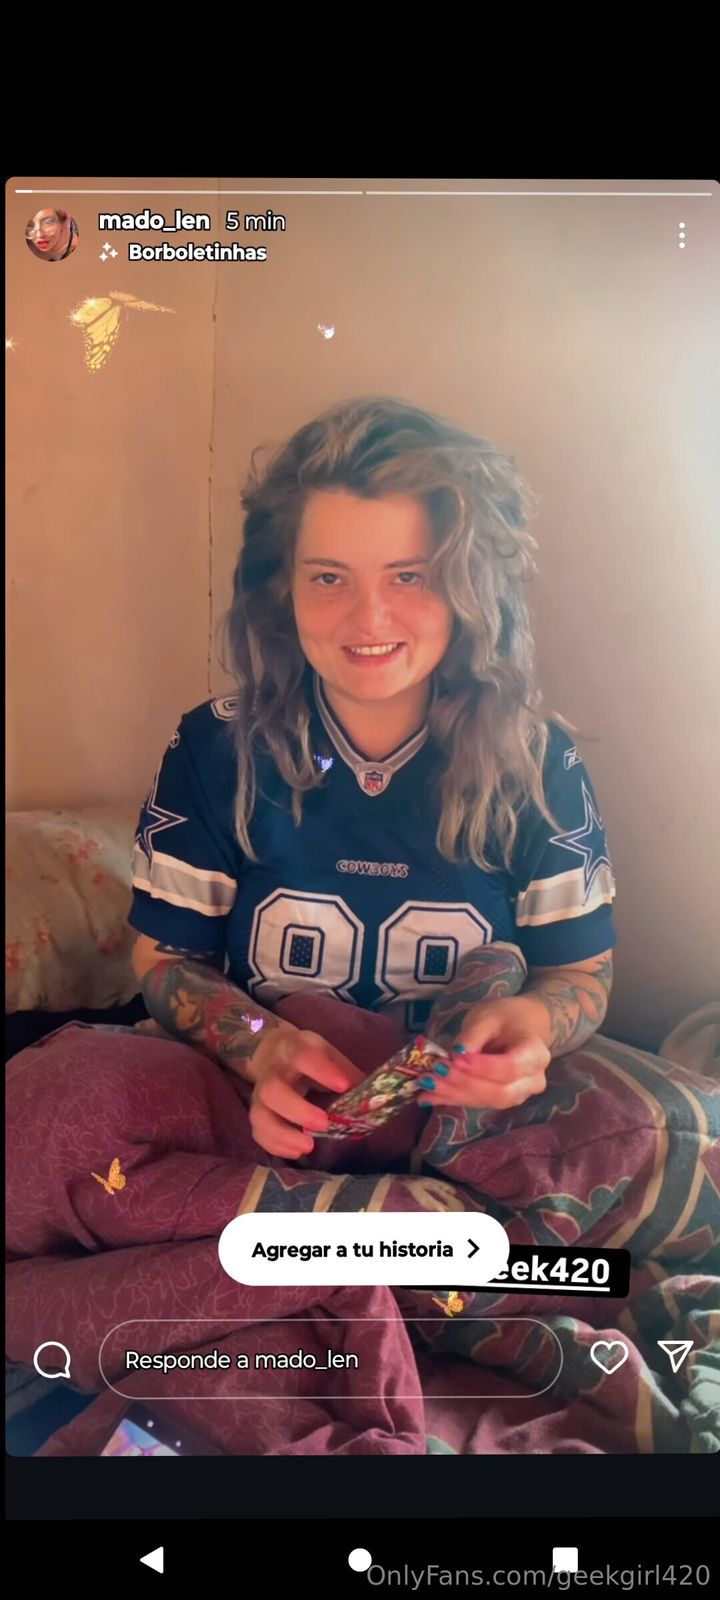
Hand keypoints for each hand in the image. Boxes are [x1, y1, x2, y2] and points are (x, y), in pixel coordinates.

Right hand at [249, 1023, 365, 1158]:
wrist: (271, 1052)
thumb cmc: (307, 1056)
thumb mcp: (326, 1052)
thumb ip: (345, 1071)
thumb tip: (373, 1097)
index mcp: (293, 1050)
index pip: (303, 1056)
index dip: (322, 1071)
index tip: (344, 1086)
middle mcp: (272, 1072)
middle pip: (273, 1090)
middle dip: (298, 1110)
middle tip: (323, 1124)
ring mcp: (260, 1095)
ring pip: (260, 1116)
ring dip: (283, 1134)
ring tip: (308, 1147)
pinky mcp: (257, 1113)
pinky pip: (258, 1132)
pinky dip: (276, 1146)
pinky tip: (297, 1152)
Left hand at [418, 998, 550, 1111]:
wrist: (522, 1027)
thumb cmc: (506, 1018)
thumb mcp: (488, 1016)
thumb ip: (473, 1035)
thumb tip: (457, 1055)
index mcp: (535, 1054)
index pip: (511, 1067)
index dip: (483, 1067)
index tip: (456, 1058)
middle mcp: (532, 1081)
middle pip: (499, 1092)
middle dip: (464, 1084)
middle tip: (433, 1074)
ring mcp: (518, 1094)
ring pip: (487, 1101)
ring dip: (454, 1094)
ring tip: (425, 1085)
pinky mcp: (501, 1100)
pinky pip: (477, 1103)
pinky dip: (451, 1099)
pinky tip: (427, 1097)